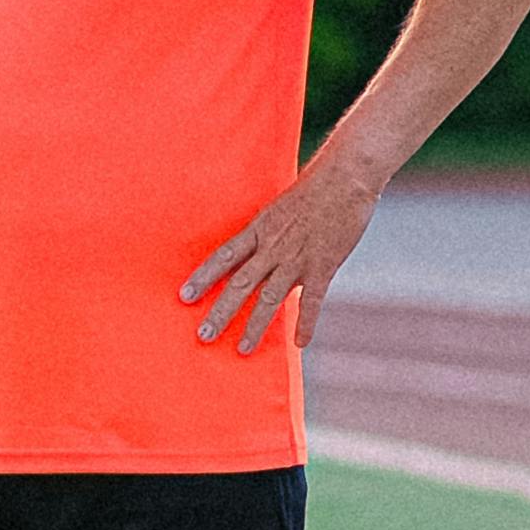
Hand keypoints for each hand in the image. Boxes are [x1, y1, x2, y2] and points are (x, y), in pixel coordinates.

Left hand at [181, 155, 377, 355]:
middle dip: (220, 312)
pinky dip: (306, 323)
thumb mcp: (278, 209)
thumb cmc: (313, 190)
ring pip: (270, 298)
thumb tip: (252, 251)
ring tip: (242, 349)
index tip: (183, 296)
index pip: (224, 257)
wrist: (346, 179)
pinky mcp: (323, 266)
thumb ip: (265, 234)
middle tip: (203, 335)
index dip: (203, 277)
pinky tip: (300, 343)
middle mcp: (273, 247)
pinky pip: (312, 301)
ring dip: (255, 326)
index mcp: (259, 229)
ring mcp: (297, 259)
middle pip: (240, 284)